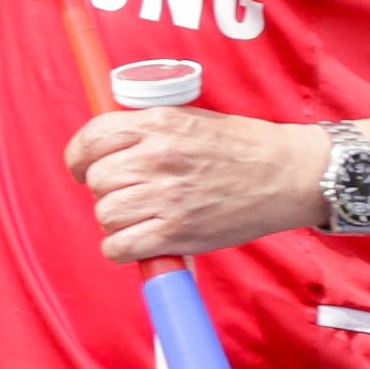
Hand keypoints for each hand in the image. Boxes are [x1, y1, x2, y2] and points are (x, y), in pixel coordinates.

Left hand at [65, 107, 319, 261]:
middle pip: (96, 180)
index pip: (90, 139)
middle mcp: (156, 157)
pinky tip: (141, 242)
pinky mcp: (176, 232)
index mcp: (157, 124)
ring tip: (144, 216)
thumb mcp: (189, 119)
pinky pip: (119, 247)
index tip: (83, 168)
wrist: (290, 174)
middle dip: (107, 190)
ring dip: (118, 220)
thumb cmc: (243, 147)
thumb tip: (104, 146)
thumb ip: (146, 130)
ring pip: (105, 214)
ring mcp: (165, 196)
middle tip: (132, 194)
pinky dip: (123, 249)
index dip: (79, 158)